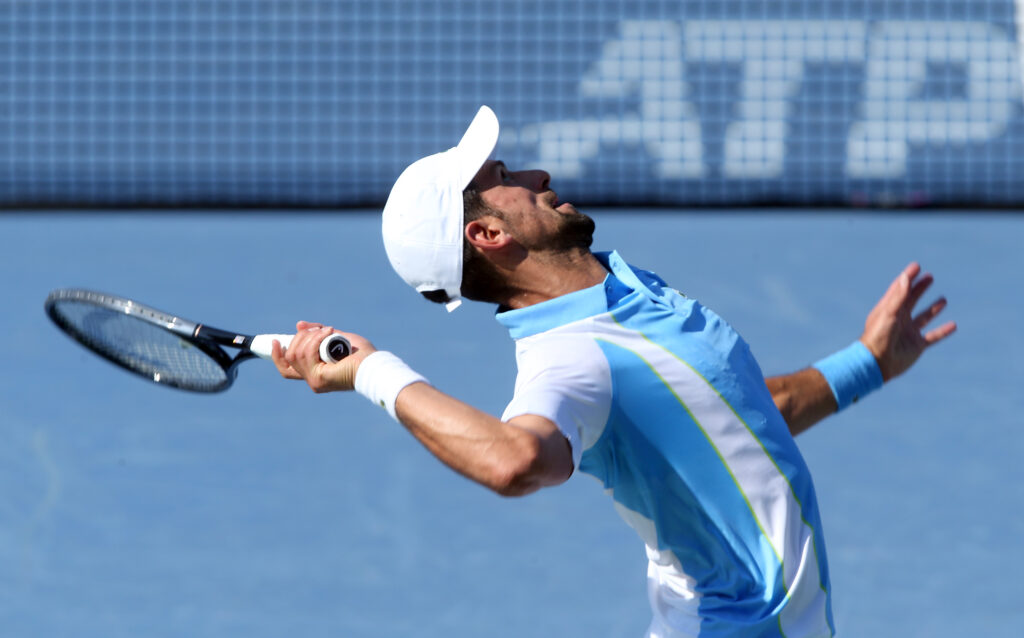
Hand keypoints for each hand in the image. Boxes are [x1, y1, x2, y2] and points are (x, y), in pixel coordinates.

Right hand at [270, 320, 376, 392]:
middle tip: (320, 330)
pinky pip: (307, 354)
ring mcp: (314, 381)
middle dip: (300, 338)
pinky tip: (328, 333)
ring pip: (296, 354)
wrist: (375, 366)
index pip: (286, 369)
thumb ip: (318, 332)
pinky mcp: (319, 379)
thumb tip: (299, 325)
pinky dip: (316, 339)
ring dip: (311, 337)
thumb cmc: (362, 355)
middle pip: (289, 357)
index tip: (275, 341)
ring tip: (329, 331)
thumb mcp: (336, 338)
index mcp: (315, 373)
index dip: (277, 355)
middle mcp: (312, 380)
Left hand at [859, 262, 955, 381]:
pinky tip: (954, 325)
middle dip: (920, 288)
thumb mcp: (888, 313)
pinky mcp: (917, 345)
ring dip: (933, 309)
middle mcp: (899, 319)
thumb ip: (898, 296)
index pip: (899, 289)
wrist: (877, 363)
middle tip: (930, 276)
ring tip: (943, 299)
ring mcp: (908, 332)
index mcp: (889, 310)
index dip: (907, 278)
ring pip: (924, 317)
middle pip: (911, 300)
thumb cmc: (878, 336)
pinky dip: (943, 331)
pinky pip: (933, 336)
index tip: (917, 266)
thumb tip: (905, 277)